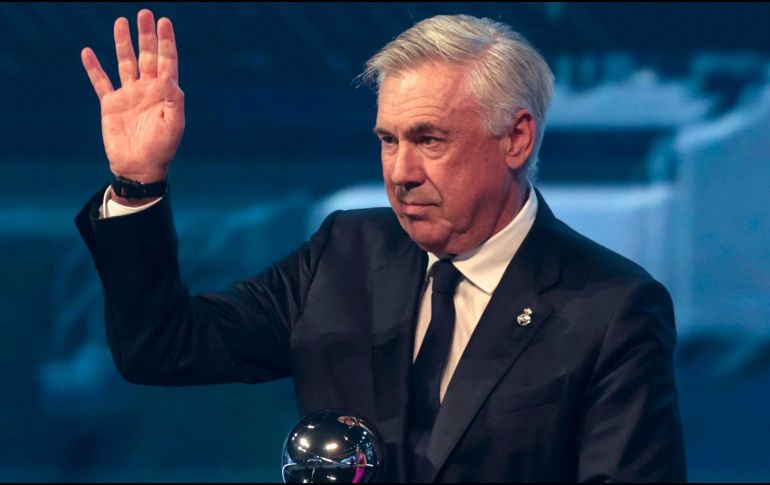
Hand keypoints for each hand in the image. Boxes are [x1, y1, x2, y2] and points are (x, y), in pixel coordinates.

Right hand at [81, 9, 183, 182]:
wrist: (139, 168)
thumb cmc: (162, 149)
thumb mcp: (174, 126)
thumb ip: (174, 101)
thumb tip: (170, 78)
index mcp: (165, 93)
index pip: (167, 61)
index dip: (166, 42)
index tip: (165, 22)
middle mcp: (147, 90)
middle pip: (147, 56)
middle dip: (146, 35)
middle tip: (145, 13)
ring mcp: (129, 95)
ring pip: (125, 63)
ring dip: (123, 43)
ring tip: (121, 21)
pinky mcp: (111, 105)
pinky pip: (101, 82)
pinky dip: (94, 68)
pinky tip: (88, 52)